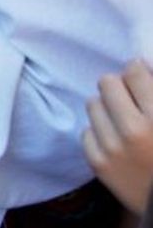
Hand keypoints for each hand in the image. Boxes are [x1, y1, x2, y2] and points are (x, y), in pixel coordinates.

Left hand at [84, 58, 152, 214]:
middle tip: (133, 102)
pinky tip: (118, 144)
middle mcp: (134, 131)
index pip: (134, 72)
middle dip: (120, 89)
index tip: (141, 79)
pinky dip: (100, 134)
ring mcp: (112, 148)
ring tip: (125, 124)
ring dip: (108, 110)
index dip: (138, 73)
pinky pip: (87, 131)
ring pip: (93, 104)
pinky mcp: (98, 164)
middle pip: (107, 82)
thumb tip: (136, 62)